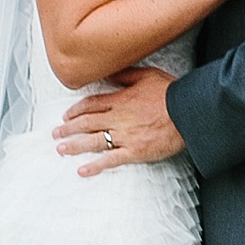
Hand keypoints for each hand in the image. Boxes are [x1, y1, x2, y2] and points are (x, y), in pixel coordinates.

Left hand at [53, 69, 185, 176]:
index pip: (91, 105)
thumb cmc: (171, 92)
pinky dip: (95, 166)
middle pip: (86, 123)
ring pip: (93, 141)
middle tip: (55, 134)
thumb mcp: (147, 75)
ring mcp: (125, 136)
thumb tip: (108, 74)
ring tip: (61, 149)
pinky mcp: (135, 151)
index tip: (66, 115)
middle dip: (68, 128)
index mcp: (120, 99)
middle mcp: (118, 118)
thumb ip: (125, 75)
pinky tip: (82, 170)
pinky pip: (110, 160)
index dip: (76, 111)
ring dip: (74, 146)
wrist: (189, 112)